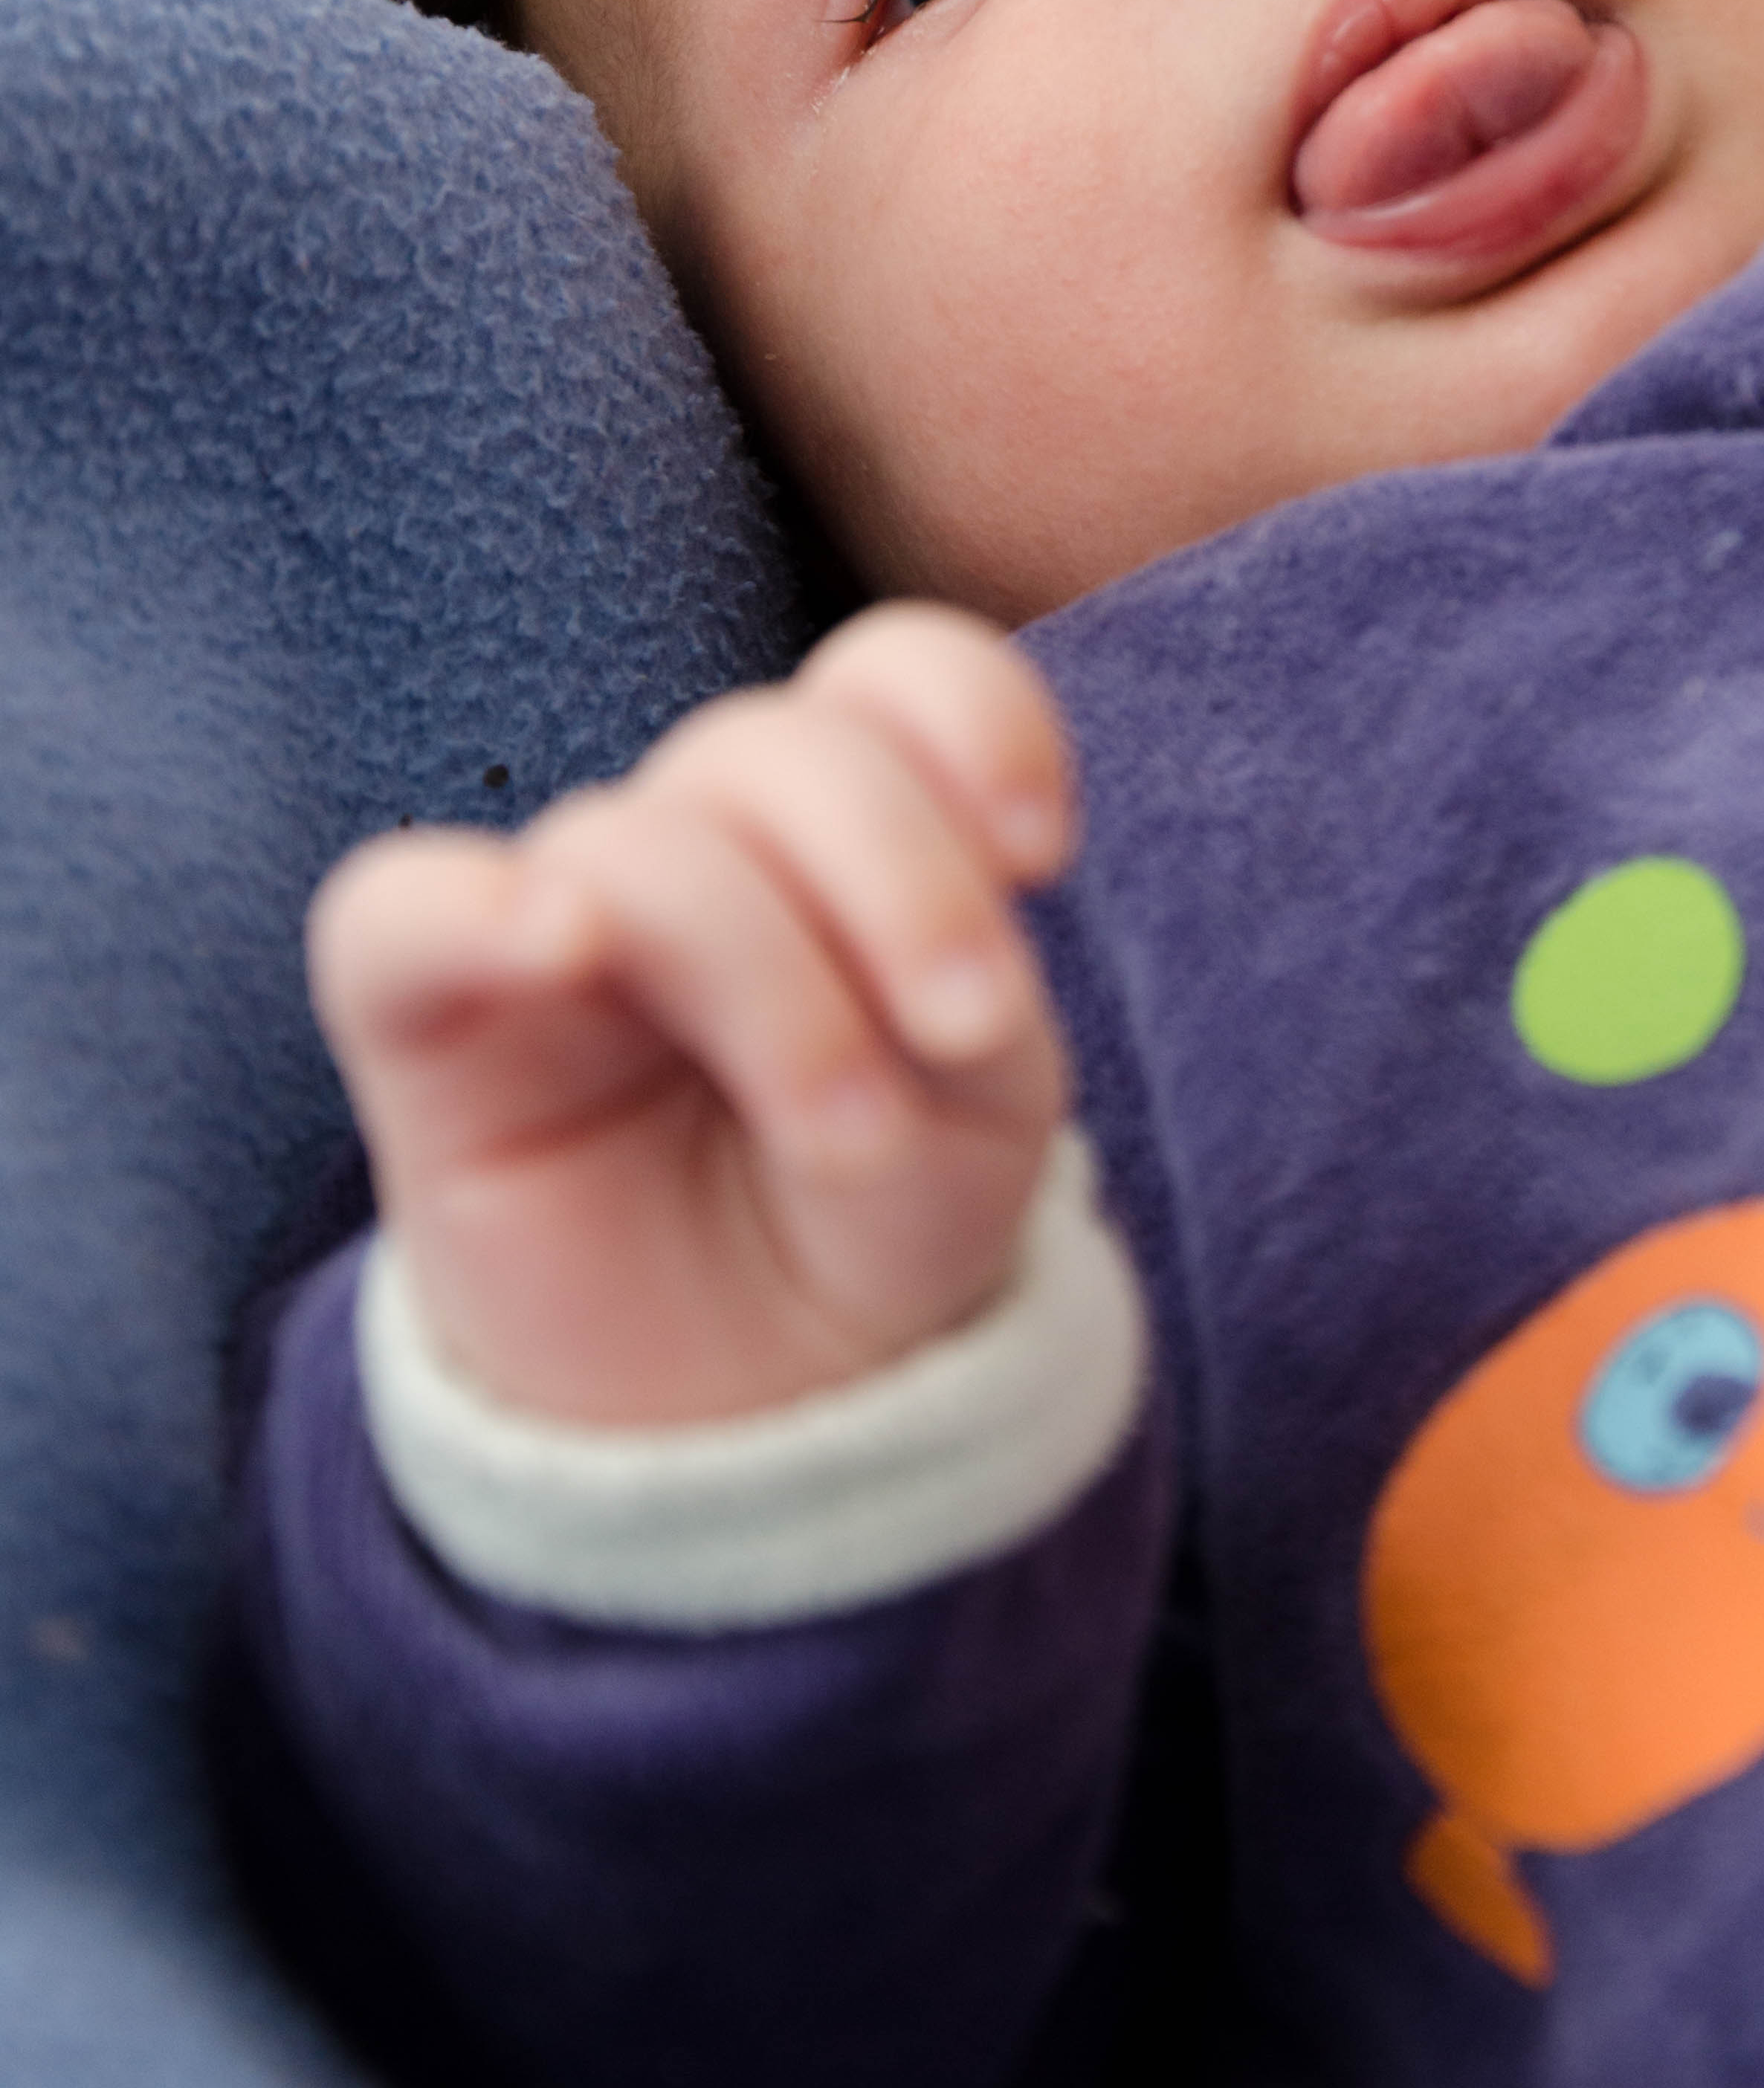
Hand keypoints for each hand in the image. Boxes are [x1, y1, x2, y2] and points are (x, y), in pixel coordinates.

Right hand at [307, 607, 1074, 1424]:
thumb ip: (937, 988)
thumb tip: (834, 910)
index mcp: (846, 825)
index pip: (886, 683)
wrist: (762, 1404)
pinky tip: (556, 948)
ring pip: (638, 846)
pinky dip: (471, 911)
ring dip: (767, 978)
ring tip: (850, 1136)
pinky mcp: (430, 1021)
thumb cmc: (882, 1215)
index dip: (972, 719)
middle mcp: (698, 839)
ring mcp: (561, 919)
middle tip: (968, 1031)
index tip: (1042, 851)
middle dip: (899, 878)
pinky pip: (397, 915)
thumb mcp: (980, 1110)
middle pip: (779, 749)